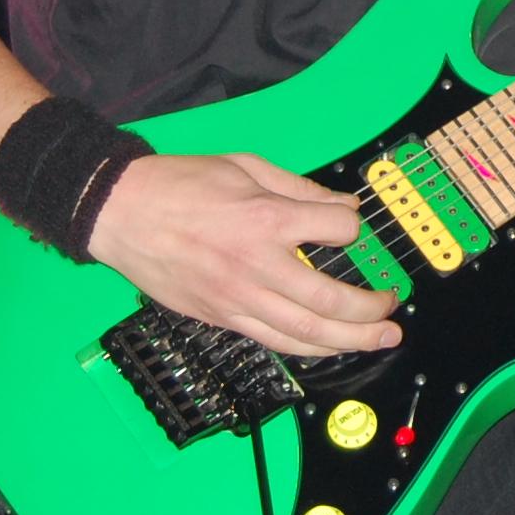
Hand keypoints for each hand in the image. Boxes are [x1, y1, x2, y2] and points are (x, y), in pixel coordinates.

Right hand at [86, 151, 400, 356]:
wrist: (121, 212)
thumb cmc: (180, 184)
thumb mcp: (246, 165)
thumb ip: (300, 188)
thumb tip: (343, 204)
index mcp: (266, 218)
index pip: (337, 230)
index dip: (354, 227)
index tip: (353, 226)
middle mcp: (257, 264)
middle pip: (329, 300)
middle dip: (370, 310)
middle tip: (392, 309)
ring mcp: (237, 298)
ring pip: (304, 333)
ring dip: (350, 341)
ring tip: (379, 340)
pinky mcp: (221, 317)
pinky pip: (272, 341)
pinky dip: (307, 348)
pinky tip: (330, 348)